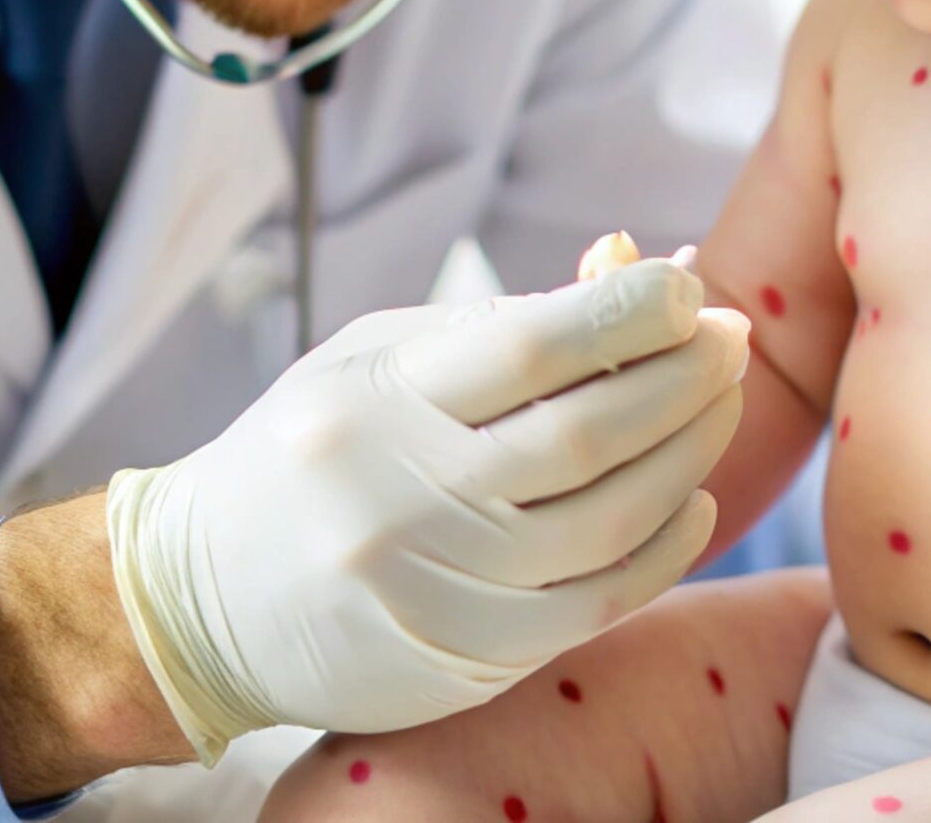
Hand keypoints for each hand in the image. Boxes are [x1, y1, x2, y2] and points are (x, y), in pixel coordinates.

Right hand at [103, 258, 748, 762]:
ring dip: (687, 455)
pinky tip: (690, 500)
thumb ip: (500, 327)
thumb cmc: (309, 454)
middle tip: (729, 339)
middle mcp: (402, 497)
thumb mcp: (376, 363)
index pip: (529, 346)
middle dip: (681, 377)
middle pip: (584, 433)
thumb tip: (636, 272)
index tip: (688, 285)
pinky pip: (596, 604)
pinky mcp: (465, 658)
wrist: (200, 604)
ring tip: (719, 405)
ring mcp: (436, 588)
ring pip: (606, 521)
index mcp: (375, 403)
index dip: (628, 313)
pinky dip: (661, 548)